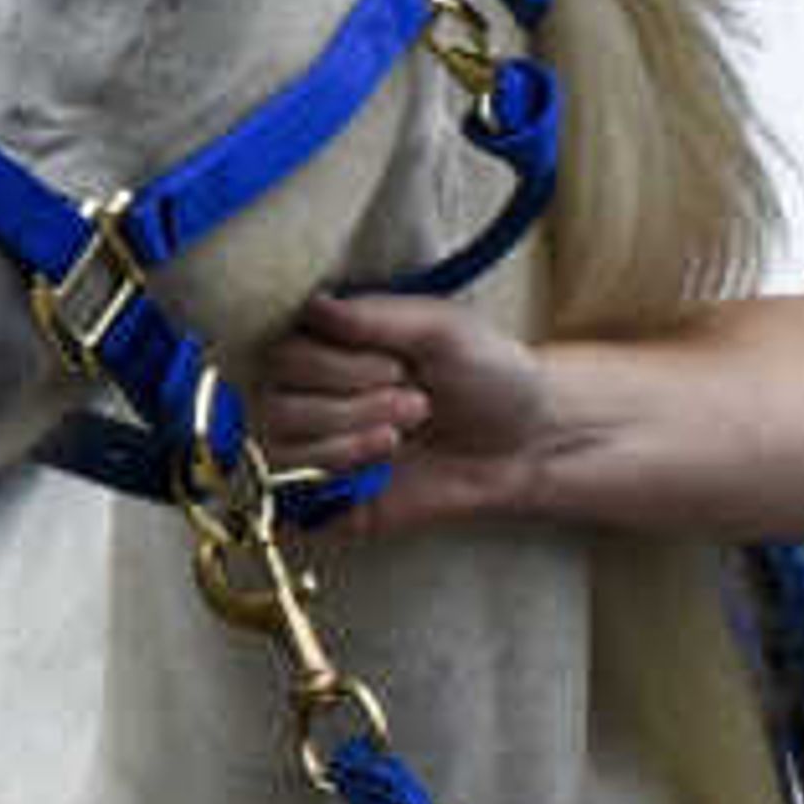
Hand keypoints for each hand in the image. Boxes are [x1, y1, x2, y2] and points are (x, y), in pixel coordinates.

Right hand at [253, 286, 551, 521]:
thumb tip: (312, 304)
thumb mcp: (440, 328)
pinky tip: (381, 472)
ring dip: (344, 442)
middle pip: (274, 399)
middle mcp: (313, 393)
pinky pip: (293, 498)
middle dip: (349, 404)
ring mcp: (318, 447)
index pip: (281, 351)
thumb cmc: (487, 374)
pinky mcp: (330, 499)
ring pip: (278, 448)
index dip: (332, 364)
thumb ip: (374, 316)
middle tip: (417, 404)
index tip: (397, 366)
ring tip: (402, 436)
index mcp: (330, 344)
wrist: (528, 444)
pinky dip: (334, 483)